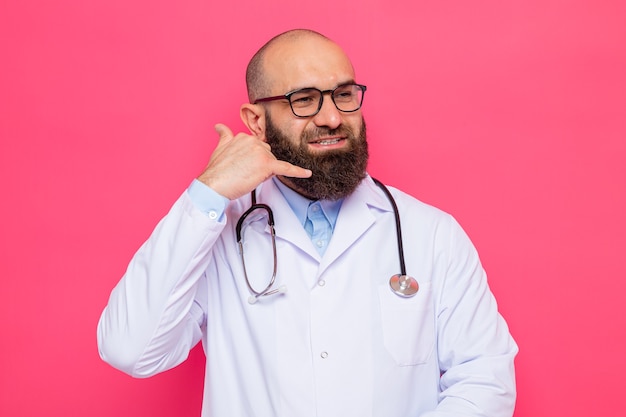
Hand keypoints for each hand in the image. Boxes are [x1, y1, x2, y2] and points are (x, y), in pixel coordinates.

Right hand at [197, 124, 311, 199]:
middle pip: (267, 155)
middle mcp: (254, 141)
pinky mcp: (267, 165)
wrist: (213, 185)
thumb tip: (220, 126)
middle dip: (260, 166)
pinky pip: (287, 168)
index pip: (259, 149)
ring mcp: (261, 152)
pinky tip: (307, 173)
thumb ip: (224, 135)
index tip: (242, 167)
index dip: (253, 161)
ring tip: (248, 177)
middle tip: (244, 174)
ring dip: (264, 173)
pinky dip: (298, 171)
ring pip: (273, 164)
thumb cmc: (217, 171)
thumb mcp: (219, 147)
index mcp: (244, 136)